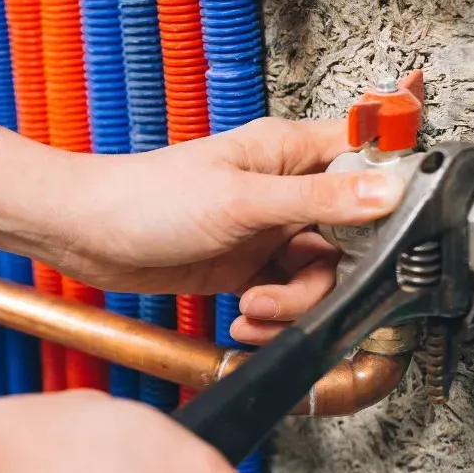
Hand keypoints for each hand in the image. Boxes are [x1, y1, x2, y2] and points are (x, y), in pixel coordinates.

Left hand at [0, 119, 401, 299]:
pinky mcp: (244, 267)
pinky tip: (244, 320)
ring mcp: (264, 231)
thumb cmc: (144, 199)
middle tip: (294, 286)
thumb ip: (319, 199)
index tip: (389, 231)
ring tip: (255, 308)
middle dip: (329, 274)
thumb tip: (387, 191)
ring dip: (292, 303)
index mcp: (287, 152)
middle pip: (350, 234)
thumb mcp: (241, 201)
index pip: (365, 157)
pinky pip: (282, 297)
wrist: (84, 235)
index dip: (387, 192)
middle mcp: (282, 190)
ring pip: (316, 274)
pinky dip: (270, 317)